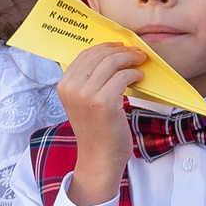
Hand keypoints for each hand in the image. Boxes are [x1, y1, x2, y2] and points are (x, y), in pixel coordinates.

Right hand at [57, 42, 144, 205]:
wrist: (99, 159)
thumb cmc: (97, 131)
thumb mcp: (85, 102)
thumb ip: (90, 81)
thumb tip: (111, 54)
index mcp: (64, 85)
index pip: (85, 54)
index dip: (106, 46)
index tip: (121, 46)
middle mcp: (71, 88)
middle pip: (98, 55)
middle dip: (121, 50)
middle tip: (136, 52)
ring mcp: (86, 95)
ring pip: (112, 63)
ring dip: (130, 59)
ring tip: (140, 62)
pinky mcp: (103, 102)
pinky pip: (122, 77)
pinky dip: (134, 74)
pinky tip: (140, 77)